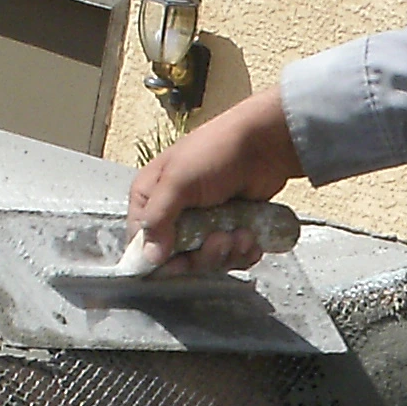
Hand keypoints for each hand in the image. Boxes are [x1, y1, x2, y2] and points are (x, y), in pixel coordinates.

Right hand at [128, 87, 303, 270]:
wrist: (265, 143)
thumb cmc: (215, 152)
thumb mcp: (178, 180)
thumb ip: (158, 217)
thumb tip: (150, 257)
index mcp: (151, 199)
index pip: (141, 242)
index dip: (159, 259)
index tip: (181, 262)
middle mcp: (173, 215)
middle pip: (178, 259)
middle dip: (203, 255)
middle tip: (221, 239)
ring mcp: (203, 224)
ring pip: (207, 260)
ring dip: (227, 253)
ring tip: (242, 233)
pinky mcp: (230, 229)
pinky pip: (231, 257)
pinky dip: (243, 253)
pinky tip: (252, 238)